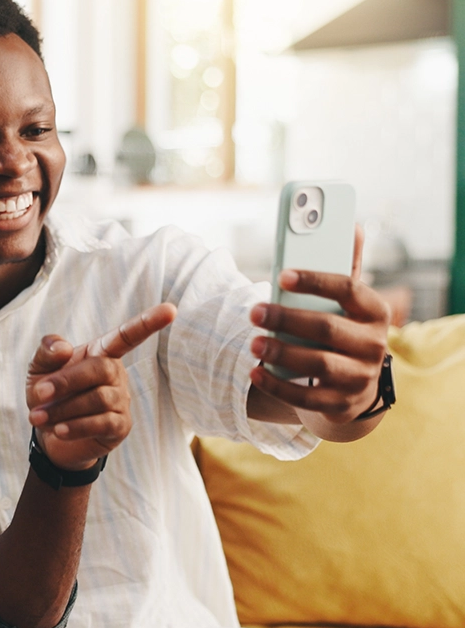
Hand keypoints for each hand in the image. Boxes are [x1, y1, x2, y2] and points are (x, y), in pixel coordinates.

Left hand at [25, 303, 176, 469]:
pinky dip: (76, 426)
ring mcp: (122, 400)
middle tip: (39, 392)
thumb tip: (64, 348)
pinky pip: (102, 423)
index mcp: (101, 353)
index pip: (127, 336)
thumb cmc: (48, 394)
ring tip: (37, 416)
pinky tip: (58, 430)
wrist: (49, 434)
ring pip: (99, 398)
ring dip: (63, 408)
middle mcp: (116, 374)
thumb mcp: (39, 369)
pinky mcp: (120, 426)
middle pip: (101, 369)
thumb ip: (47, 352)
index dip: (147, 323)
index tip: (170, 310)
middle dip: (66, 381)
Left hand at [247, 225, 392, 422]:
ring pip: (319, 364)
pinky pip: (307, 397)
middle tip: (252, 312)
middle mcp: (374, 345)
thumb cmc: (343, 329)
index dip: (315, 281)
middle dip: (287, 319)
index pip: (349, 289)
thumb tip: (351, 223)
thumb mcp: (347, 301)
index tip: (281, 274)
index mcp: (376, 311)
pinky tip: (255, 372)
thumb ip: (345, 265)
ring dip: (282, 352)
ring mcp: (360, 377)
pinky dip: (278, 385)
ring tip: (252, 343)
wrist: (355, 385)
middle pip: (327, 329)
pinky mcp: (342, 403)